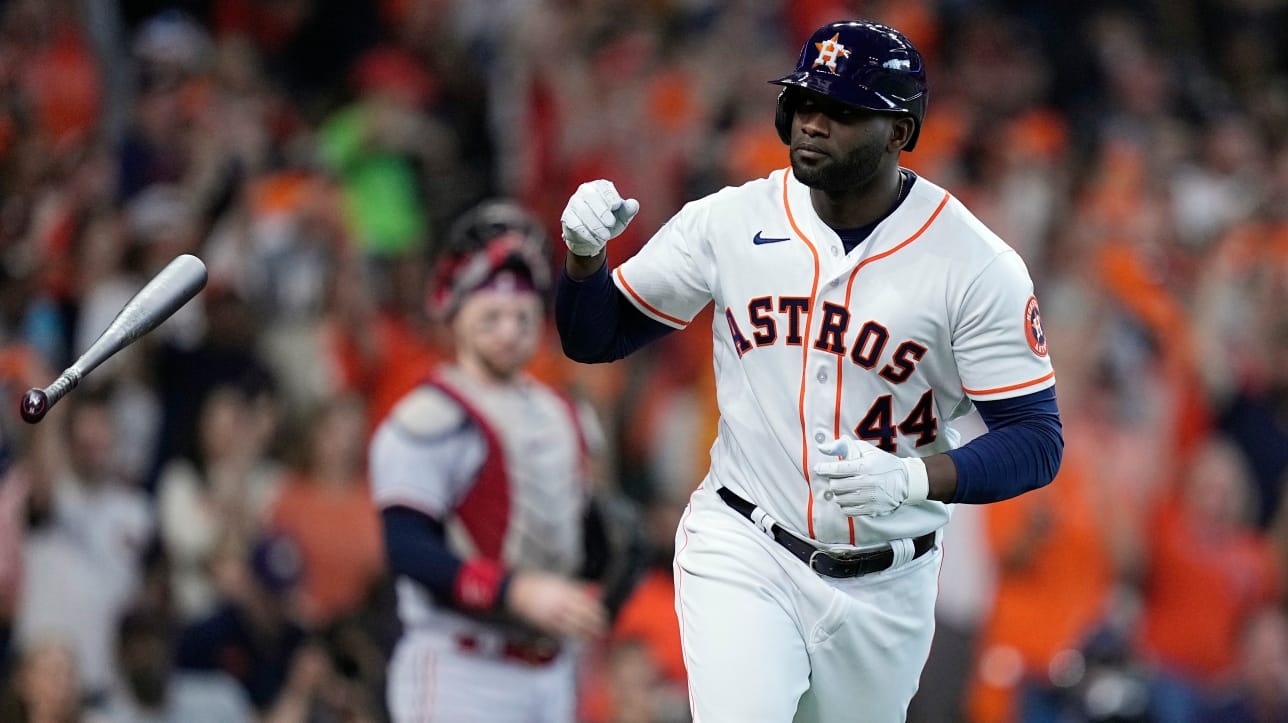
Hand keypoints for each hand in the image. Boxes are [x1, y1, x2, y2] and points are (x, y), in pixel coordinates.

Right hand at [505, 571, 607, 639]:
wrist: (517, 591)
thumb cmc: (539, 584)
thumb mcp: (559, 581)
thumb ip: (576, 586)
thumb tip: (593, 588)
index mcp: (565, 590)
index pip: (587, 602)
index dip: (597, 610)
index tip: (604, 615)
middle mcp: (561, 602)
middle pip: (583, 616)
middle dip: (595, 623)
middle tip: (603, 628)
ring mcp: (553, 614)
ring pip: (574, 627)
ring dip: (585, 633)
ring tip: (593, 636)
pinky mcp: (545, 624)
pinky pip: (561, 632)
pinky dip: (570, 635)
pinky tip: (576, 637)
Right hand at [560, 180, 639, 256]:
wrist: (594, 237)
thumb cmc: (609, 222)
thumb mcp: (622, 217)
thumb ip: (628, 210)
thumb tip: (634, 204)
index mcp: (600, 186)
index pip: (604, 187)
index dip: (610, 197)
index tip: (617, 207)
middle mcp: (585, 191)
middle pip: (591, 196)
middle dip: (602, 211)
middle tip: (611, 224)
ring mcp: (574, 203)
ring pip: (582, 211)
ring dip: (595, 225)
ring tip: (606, 236)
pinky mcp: (567, 217)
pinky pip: (574, 223)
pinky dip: (586, 233)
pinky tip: (596, 241)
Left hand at [813, 436, 928, 516]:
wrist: (905, 482)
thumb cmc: (883, 463)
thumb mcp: (866, 450)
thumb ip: (843, 447)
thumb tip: (822, 447)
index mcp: (865, 466)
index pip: (836, 469)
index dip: (823, 469)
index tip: (819, 469)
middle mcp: (866, 483)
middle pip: (835, 485)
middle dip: (833, 481)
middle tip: (837, 478)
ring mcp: (868, 498)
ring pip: (839, 499)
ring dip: (839, 493)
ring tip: (845, 487)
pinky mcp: (871, 510)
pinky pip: (847, 510)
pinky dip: (844, 504)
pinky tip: (850, 497)